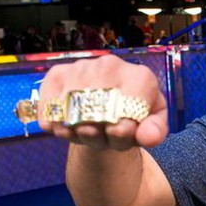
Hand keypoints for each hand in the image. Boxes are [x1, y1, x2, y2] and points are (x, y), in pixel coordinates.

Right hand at [37, 54, 167, 150]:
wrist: (112, 105)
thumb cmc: (136, 115)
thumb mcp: (153, 125)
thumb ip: (155, 131)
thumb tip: (148, 136)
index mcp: (141, 77)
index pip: (128, 107)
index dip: (123, 130)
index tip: (121, 136)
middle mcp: (110, 66)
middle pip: (98, 111)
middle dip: (100, 135)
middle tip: (104, 140)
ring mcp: (82, 68)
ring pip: (73, 111)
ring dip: (79, 133)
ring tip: (90, 135)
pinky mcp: (58, 74)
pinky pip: (50, 106)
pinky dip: (56, 126)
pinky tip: (68, 130)